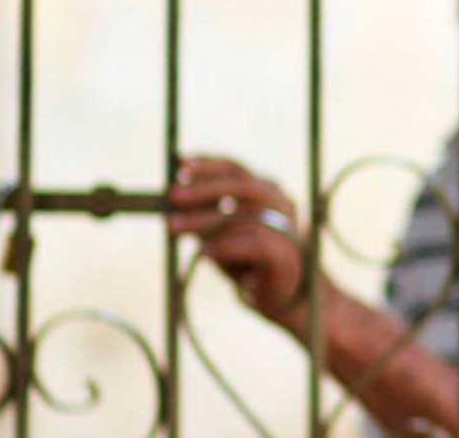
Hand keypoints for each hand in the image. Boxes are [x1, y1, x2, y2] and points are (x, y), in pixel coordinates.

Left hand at [168, 156, 314, 332]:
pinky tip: (202, 252)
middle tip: (174, 196)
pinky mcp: (285, 253)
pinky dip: (225, 246)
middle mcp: (279, 202)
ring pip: (244, 214)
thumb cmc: (248, 260)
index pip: (236, 169)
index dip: (208, 165)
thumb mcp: (220, 232)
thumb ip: (203, 214)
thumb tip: (171, 198)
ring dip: (204, 220)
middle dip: (205, 189)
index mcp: (265, 191)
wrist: (281, 294)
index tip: (180, 163)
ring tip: (174, 227)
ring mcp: (286, 226)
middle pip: (242, 184)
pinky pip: (254, 243)